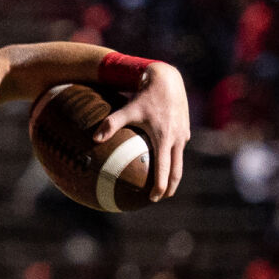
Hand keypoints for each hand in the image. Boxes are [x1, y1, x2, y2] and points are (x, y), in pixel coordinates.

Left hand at [94, 61, 189, 200]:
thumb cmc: (145, 95)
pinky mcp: (185, 129)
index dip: (160, 186)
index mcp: (164, 139)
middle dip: (170, 187)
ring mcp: (183, 134)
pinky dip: (173, 159)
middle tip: (160, 198)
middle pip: (177, 170)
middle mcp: (177, 139)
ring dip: (173, 174)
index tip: (153, 198)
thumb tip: (94, 138)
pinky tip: (164, 162)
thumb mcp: (127, 109)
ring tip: (163, 185)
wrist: (167, 79)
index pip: (164, 169)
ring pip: (179, 160)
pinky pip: (179, 149)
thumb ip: (110, 124)